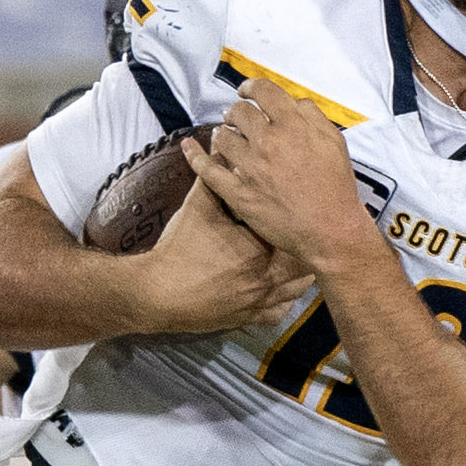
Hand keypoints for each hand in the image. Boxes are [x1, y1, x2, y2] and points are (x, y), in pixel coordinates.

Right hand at [130, 183, 311, 334]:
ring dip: (301, 274)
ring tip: (300, 258)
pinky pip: (279, 313)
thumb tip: (216, 147)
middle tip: (309, 233)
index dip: (300, 219)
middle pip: (305, 263)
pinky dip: (285, 302)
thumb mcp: (197, 208)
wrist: (156, 293)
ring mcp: (259, 301)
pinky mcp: (248, 318)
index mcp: (260, 249)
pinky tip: (281, 290)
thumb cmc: (178, 251)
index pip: (295, 231)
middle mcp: (267, 278)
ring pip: (298, 290)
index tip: (303, 210)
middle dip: (307, 248)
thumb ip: (213, 176)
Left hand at [186, 84, 376, 273]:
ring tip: (226, 135)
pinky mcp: (239, 193)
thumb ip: (312, 115)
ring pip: (222, 137)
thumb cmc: (335, 187)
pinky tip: (188, 148)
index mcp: (293, 126)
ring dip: (222, 133)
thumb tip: (293, 101)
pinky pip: (208, 170)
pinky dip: (195, 156)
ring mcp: (251, 168)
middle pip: (239, 112)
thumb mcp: (334, 141)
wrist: (330, 229)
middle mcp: (269, 143)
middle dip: (237, 111)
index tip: (247, 91)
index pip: (263, 92)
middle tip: (237, 117)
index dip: (251, 87)